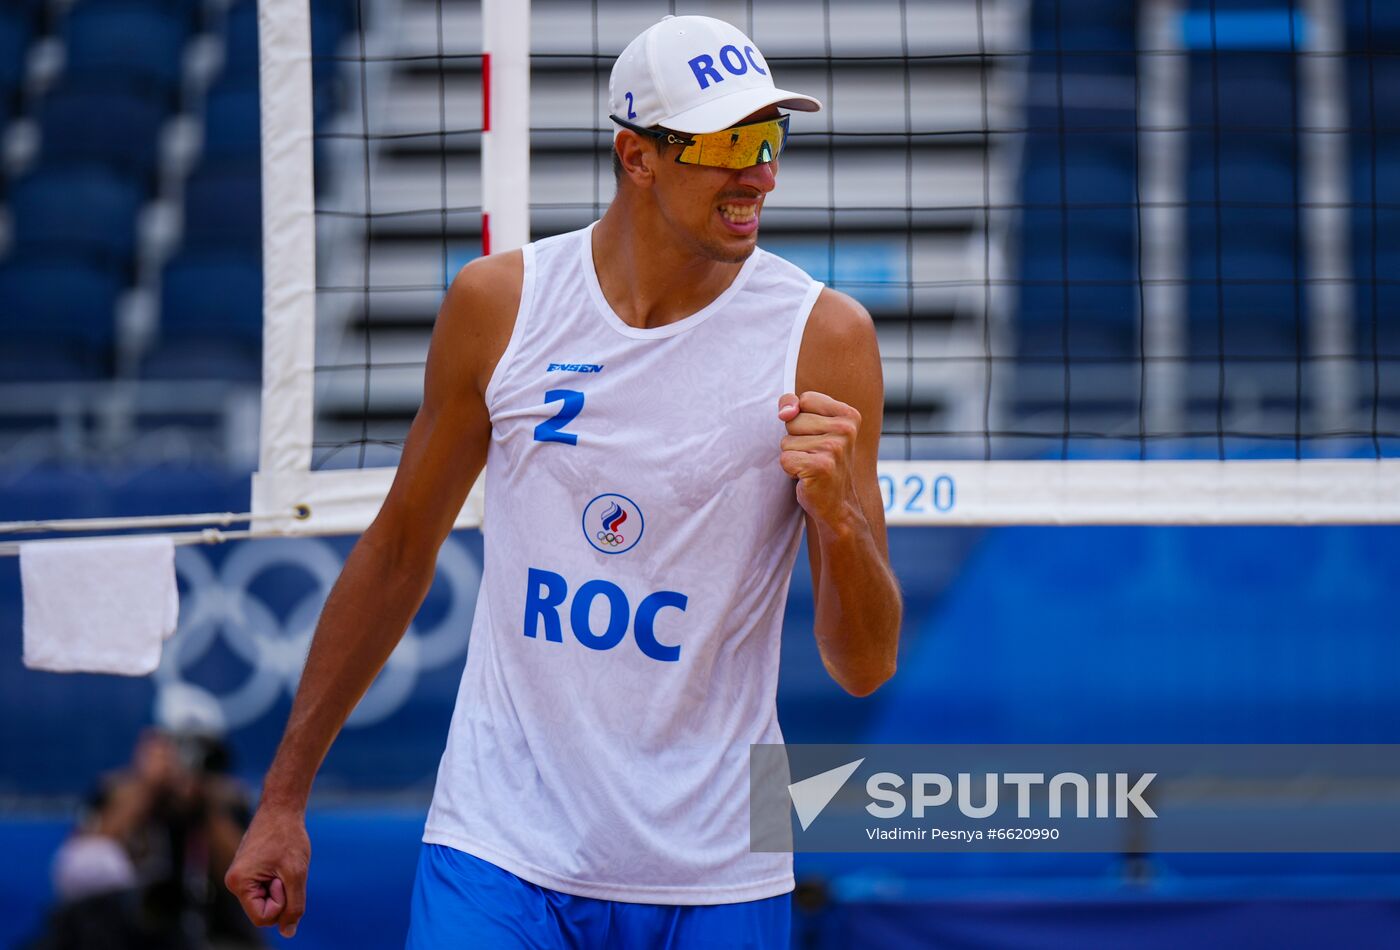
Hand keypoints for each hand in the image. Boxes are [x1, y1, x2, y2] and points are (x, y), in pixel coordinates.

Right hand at [225, 805, 309, 937]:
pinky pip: (267, 889)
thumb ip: (294, 905)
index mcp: (239, 884)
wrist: (281, 807)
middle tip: (284, 867)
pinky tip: (279, 861)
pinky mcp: (249, 871)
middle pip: (264, 911)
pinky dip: (279, 879)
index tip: (283, 878)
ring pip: (268, 900)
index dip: (280, 903)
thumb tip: (288, 932)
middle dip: (281, 894)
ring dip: (282, 885)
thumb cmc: (288, 837)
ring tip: (281, 862)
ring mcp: (241, 877)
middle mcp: (234, 882)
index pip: (263, 918)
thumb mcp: (296, 874)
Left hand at [778, 391, 863, 527]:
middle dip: (795, 439)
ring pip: (786, 441)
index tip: (815, 434)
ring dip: (793, 456)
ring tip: (811, 465)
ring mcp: (835, 448)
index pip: (805, 399)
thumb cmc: (822, 462)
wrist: (837, 504)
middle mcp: (845, 429)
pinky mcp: (821, 466)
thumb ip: (794, 406)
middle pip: (793, 420)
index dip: (800, 417)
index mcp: (849, 415)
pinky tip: (807, 476)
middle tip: (814, 455)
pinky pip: (785, 458)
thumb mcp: (813, 427)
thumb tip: (785, 412)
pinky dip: (790, 470)